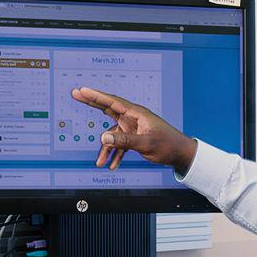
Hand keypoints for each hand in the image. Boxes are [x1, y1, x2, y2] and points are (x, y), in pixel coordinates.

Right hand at [70, 87, 198, 173]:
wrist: (180, 153)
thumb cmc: (168, 144)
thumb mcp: (145, 143)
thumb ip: (124, 141)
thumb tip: (104, 137)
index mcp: (137, 113)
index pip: (113, 102)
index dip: (96, 96)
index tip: (83, 90)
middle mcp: (133, 118)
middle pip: (108, 109)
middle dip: (92, 104)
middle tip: (76, 94)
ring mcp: (133, 127)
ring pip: (113, 135)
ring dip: (106, 149)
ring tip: (100, 162)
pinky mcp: (134, 137)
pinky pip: (120, 144)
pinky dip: (116, 154)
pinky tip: (113, 165)